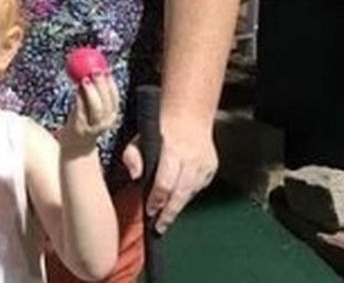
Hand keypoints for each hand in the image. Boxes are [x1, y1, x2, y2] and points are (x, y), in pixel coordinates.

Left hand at [60, 72, 119, 155]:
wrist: (75, 147)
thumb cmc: (84, 122)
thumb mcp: (93, 109)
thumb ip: (93, 94)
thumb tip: (91, 70)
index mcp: (111, 115)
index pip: (115, 98)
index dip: (111, 83)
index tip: (106, 69)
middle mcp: (105, 121)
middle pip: (107, 101)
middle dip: (102, 85)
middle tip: (95, 70)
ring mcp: (94, 126)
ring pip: (96, 107)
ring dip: (91, 91)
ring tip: (84, 79)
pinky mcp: (81, 126)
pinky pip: (81, 109)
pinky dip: (79, 97)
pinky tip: (76, 88)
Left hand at [119, 113, 216, 234]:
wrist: (189, 115)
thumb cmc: (159, 128)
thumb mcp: (139, 137)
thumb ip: (132, 156)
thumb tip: (136, 177)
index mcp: (173, 150)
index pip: (165, 183)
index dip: (157, 199)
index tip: (150, 210)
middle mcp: (192, 159)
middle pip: (180, 194)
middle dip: (169, 212)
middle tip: (159, 227)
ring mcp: (204, 164)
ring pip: (190, 193)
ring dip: (177, 206)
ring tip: (165, 218)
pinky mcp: (211, 168)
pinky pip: (198, 188)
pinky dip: (186, 195)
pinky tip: (177, 199)